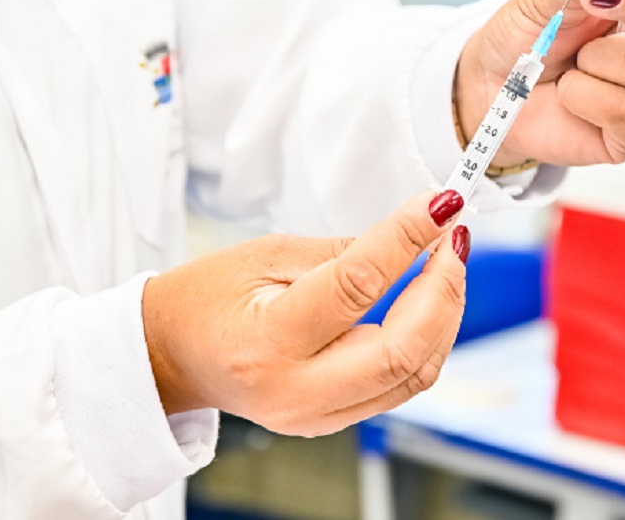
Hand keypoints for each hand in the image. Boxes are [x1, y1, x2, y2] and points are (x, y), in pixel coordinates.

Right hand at [142, 190, 470, 436]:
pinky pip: (400, 385)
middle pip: (403, 350)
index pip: (358, 285)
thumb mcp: (265, 254)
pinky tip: (426, 302)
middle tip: (452, 239)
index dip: (407, 239)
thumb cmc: (208, 298)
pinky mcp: (331, 421)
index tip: (440, 204)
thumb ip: (343, 250)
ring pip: (414, 373)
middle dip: (444, 290)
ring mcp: (316, 414)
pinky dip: (425, 340)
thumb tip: (414, 232)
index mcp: (269, 338)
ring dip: (444, 315)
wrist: (171, 357)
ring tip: (444, 264)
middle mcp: (296, 388)